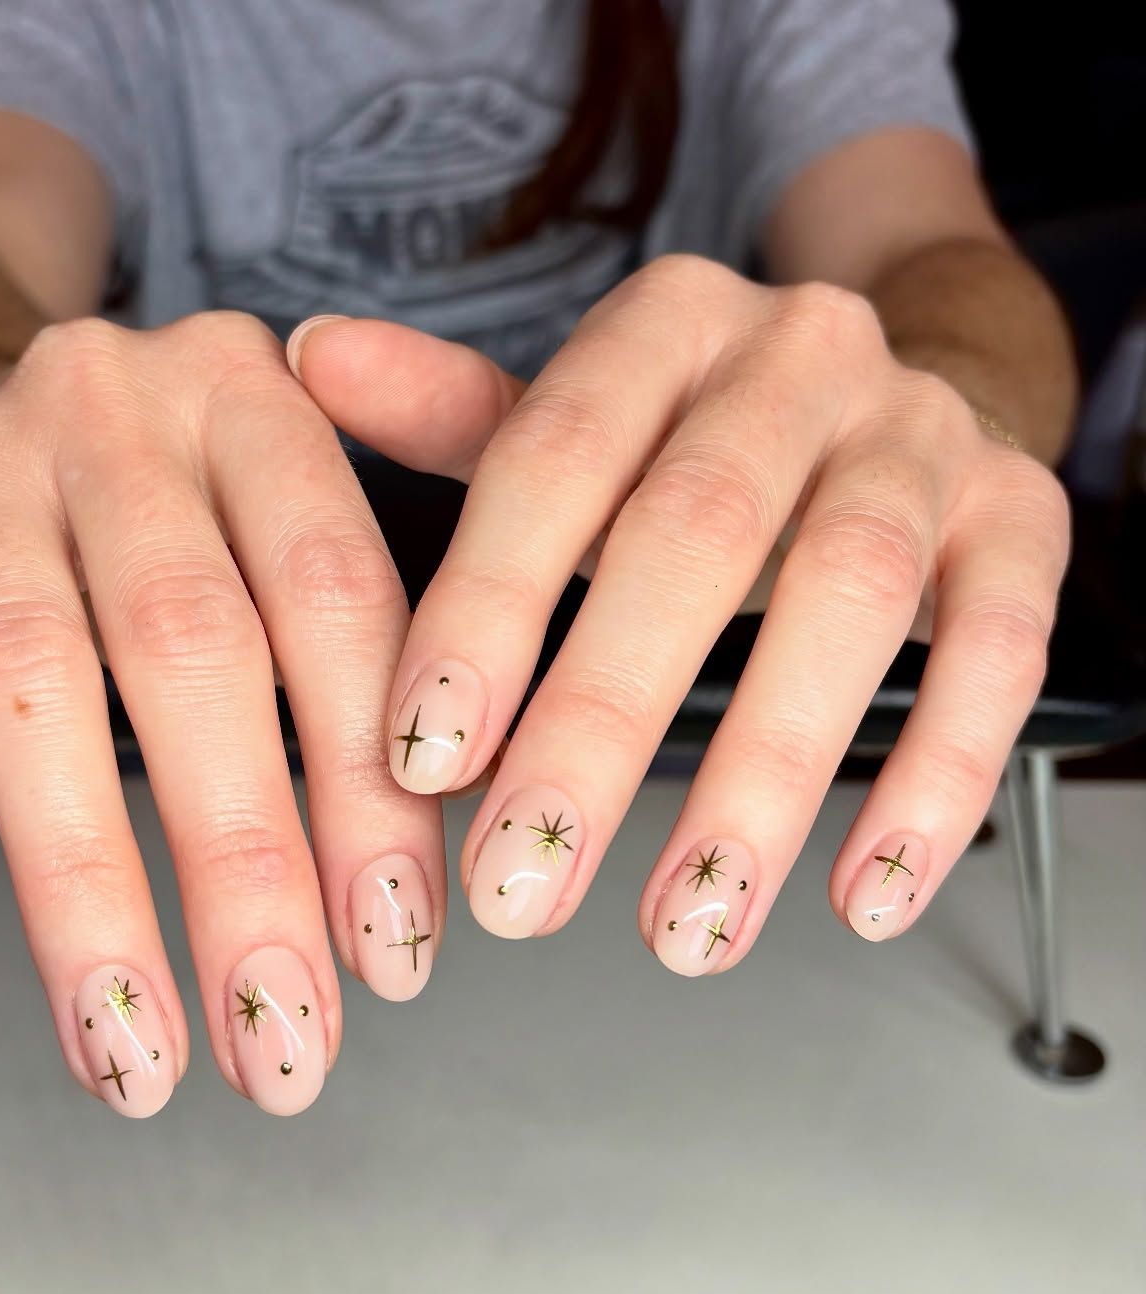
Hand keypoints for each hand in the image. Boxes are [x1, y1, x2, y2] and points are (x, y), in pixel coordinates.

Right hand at [0, 312, 447, 1116]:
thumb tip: (397, 892)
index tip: (390, 941)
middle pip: (187, 648)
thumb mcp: (287, 526)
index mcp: (253, 402)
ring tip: (126, 1045)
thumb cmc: (173, 501)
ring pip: (26, 679)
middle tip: (279, 1032)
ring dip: (81, 887)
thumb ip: (362, 663)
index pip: (334, 598)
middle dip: (242, 869)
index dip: (367, 783)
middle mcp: (115, 414)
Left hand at [291, 256, 1068, 970]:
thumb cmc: (690, 442)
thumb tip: (308, 359)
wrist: (882, 397)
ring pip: (851, 596)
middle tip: (523, 886)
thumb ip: (450, 413)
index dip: (485, 611)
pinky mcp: (1022, 520)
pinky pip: (1002, 648)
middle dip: (601, 727)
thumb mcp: (569, 418)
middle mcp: (798, 358)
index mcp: (662, 327)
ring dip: (765, 781)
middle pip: (695, 537)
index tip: (423, 762)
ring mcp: (923, 435)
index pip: (551, 458)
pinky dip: (937, 777)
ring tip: (684, 930)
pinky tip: (862, 895)